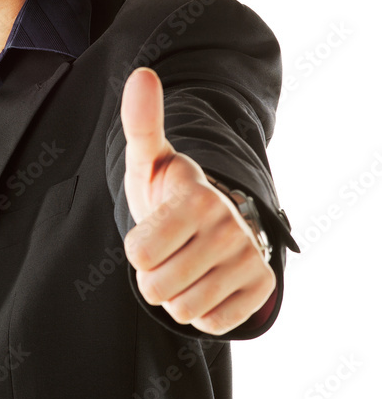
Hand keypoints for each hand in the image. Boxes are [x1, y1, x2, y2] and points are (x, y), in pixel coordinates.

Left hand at [120, 67, 275, 334]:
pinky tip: (209, 282)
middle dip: (153, 276)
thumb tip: (141, 74)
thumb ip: (141, 122)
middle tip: (168, 251)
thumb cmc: (166, 190)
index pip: (138, 255)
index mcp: (199, 198)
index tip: (151, 230)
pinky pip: (214, 324)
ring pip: (184, 311)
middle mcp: (231, 227)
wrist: (208, 221)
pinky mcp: (262, 287)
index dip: (136, 250)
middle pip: (157, 289)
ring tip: (186, 265)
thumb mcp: (147, 159)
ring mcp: (250, 258)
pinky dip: (204, 311)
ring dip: (178, 294)